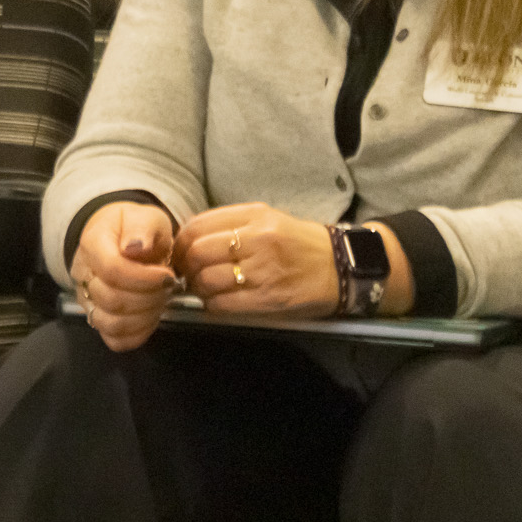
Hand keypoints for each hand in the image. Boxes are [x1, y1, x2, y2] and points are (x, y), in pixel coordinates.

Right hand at [69, 201, 178, 351]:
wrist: (122, 238)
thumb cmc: (135, 228)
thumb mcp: (145, 216)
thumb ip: (142, 227)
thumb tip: (136, 247)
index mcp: (92, 244)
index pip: (111, 270)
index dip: (144, 279)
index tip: (168, 275)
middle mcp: (83, 274)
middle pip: (111, 299)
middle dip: (149, 297)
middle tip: (168, 286)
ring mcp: (87, 299)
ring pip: (110, 324)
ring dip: (145, 317)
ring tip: (160, 300)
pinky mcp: (98, 318)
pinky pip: (114, 339)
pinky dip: (138, 334)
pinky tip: (151, 316)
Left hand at [174, 203, 336, 318]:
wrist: (341, 267)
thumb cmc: (300, 243)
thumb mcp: (268, 219)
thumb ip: (231, 224)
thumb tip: (190, 238)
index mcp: (254, 216)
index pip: (198, 226)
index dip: (180, 242)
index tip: (179, 252)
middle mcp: (257, 239)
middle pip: (197, 253)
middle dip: (185, 267)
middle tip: (188, 274)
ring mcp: (263, 270)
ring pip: (207, 280)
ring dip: (198, 288)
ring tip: (204, 288)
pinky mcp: (269, 298)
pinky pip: (223, 304)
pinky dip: (212, 305)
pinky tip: (218, 301)